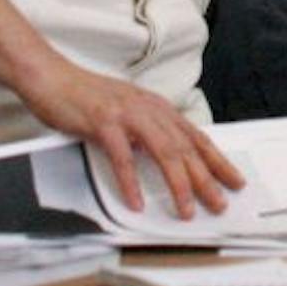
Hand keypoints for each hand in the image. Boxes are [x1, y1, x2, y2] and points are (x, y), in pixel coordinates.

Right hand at [19, 58, 244, 216]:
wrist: (52, 77)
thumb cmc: (87, 97)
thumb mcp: (128, 111)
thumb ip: (148, 130)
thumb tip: (168, 157)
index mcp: (156, 107)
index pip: (195, 137)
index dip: (217, 160)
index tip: (234, 180)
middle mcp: (148, 109)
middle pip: (185, 147)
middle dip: (206, 178)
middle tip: (219, 203)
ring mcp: (126, 114)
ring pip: (163, 151)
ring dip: (177, 183)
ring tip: (186, 209)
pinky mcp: (102, 122)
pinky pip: (121, 156)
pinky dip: (130, 181)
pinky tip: (136, 200)